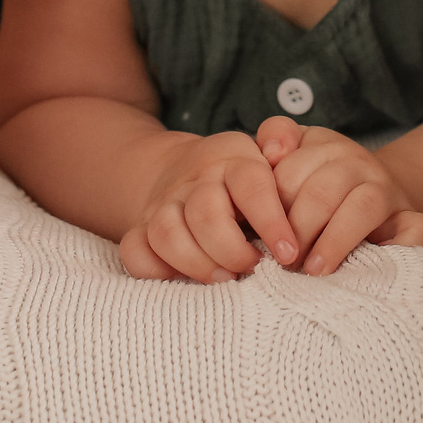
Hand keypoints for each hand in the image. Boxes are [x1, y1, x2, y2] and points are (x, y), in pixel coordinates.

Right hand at [119, 130, 302, 283]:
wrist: (184, 169)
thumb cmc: (242, 173)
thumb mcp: (268, 151)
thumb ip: (284, 142)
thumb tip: (279, 150)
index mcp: (232, 160)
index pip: (251, 186)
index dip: (271, 223)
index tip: (288, 254)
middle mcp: (194, 181)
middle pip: (206, 216)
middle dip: (233, 252)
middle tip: (254, 268)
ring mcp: (163, 204)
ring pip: (167, 235)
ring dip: (199, 265)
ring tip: (226, 278)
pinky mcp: (140, 228)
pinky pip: (134, 252)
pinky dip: (155, 272)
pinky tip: (184, 281)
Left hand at [255, 117, 422, 275]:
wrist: (379, 200)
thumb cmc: (319, 187)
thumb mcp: (291, 159)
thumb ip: (274, 141)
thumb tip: (269, 151)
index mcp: (324, 145)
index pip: (291, 170)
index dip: (273, 205)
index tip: (258, 231)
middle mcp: (359, 162)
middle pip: (323, 191)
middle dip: (298, 229)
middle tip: (282, 261)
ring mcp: (389, 191)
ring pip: (364, 206)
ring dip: (335, 241)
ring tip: (313, 270)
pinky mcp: (416, 219)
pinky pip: (418, 229)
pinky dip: (402, 247)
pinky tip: (371, 265)